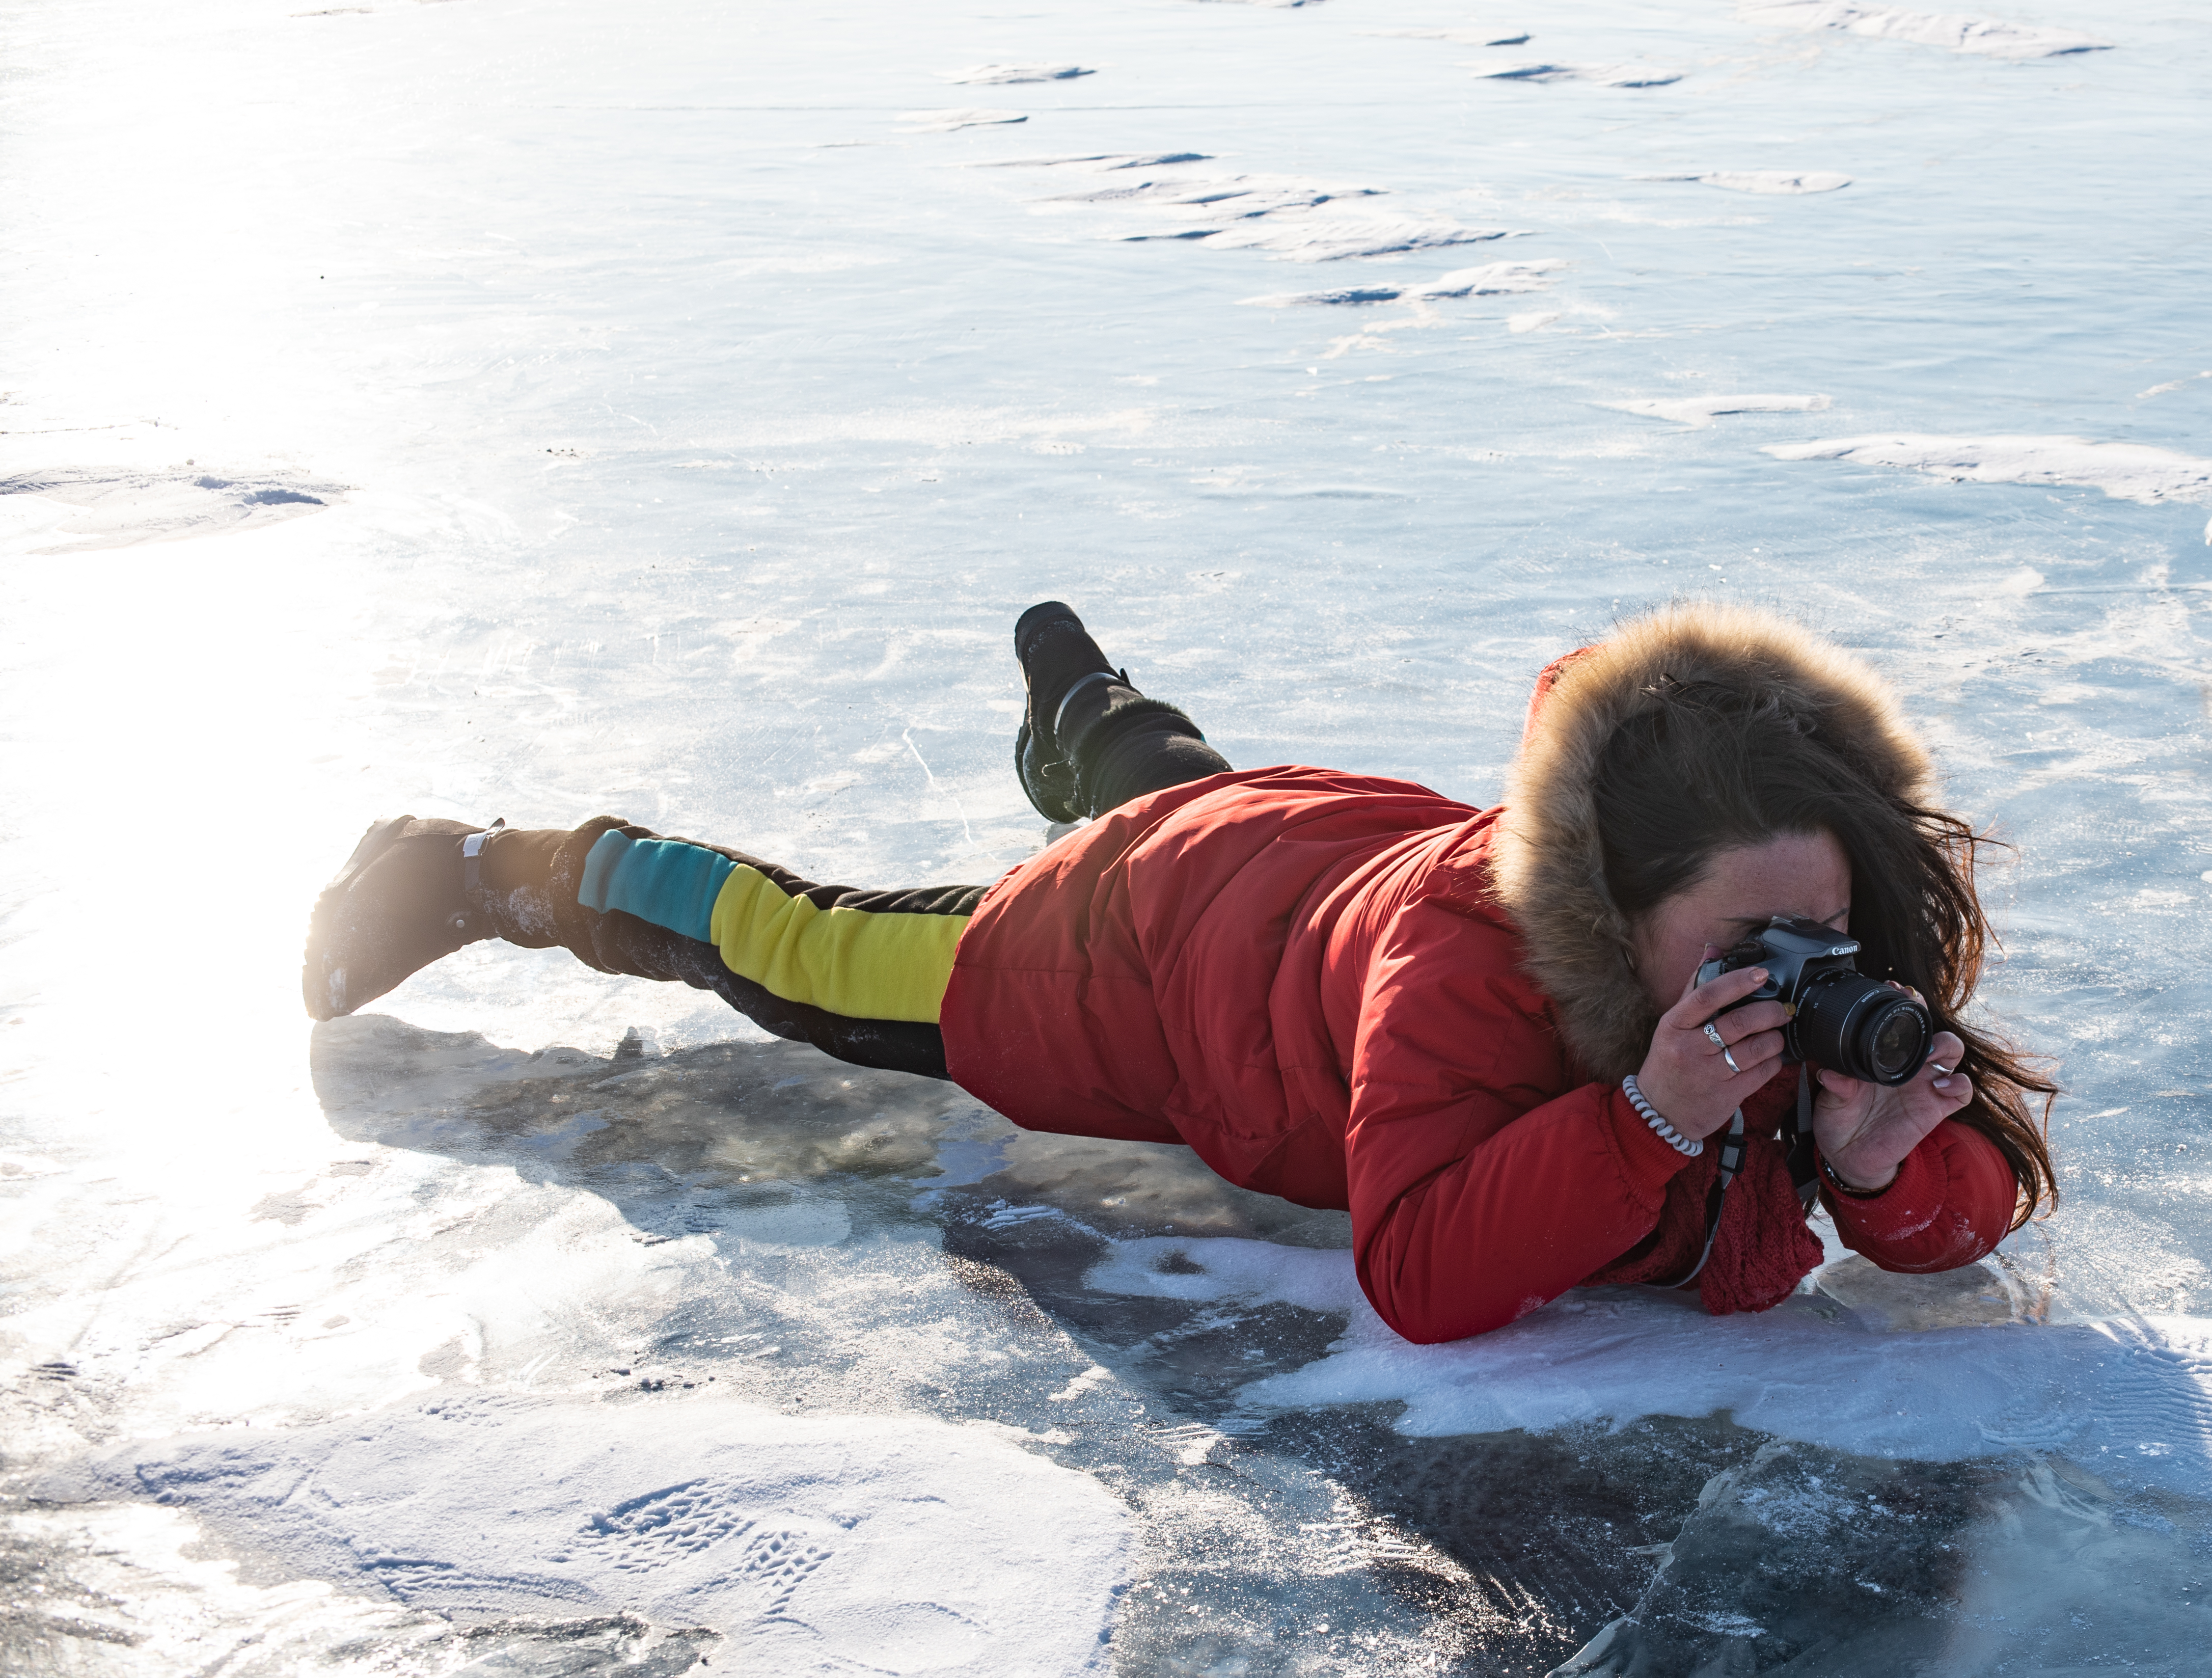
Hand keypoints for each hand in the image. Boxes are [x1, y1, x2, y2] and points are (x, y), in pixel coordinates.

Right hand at [1632, 945, 1795, 1139]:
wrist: (1659, 1113)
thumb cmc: (1668, 1062)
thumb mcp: (1671, 1025)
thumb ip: (1694, 988)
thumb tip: (1713, 949)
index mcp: (1673, 1025)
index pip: (1707, 996)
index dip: (1738, 982)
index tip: (1761, 974)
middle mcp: (1689, 1048)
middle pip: (1739, 1023)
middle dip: (1769, 1012)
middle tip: (1782, 1009)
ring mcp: (1709, 1074)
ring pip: (1755, 1049)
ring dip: (1775, 1038)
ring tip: (1777, 1033)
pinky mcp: (1727, 1096)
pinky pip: (1762, 1073)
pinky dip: (1774, 1061)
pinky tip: (1772, 1056)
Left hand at [1814, 1020, 1971, 1192]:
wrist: (1846, 1154)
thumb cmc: (1840, 1119)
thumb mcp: (1832, 1098)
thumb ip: (1836, 1084)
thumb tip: (1830, 1072)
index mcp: (1882, 1055)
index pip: (1900, 1023)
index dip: (1903, 1004)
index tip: (1894, 989)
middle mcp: (1906, 1066)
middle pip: (1930, 1030)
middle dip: (1927, 1017)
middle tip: (1913, 1016)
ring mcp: (1923, 1086)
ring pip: (1952, 1054)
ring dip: (1946, 1046)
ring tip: (1930, 1052)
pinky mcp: (1935, 1109)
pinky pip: (1961, 1092)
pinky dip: (1959, 1084)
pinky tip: (1940, 1085)